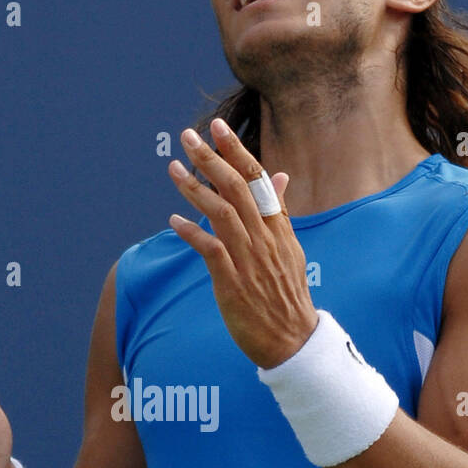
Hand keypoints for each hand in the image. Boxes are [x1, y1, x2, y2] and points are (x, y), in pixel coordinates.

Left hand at [167, 119, 317, 367]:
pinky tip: (174, 221)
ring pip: (221, 213)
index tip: (217, 127)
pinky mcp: (234, 282)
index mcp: (278, 226)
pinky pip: (210, 250)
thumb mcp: (290, 247)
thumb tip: (278, 176)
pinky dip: (192, 233)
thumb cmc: (287, 294)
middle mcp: (265, 237)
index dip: (236, 151)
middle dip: (210, 158)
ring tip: (173, 170)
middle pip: (236, 188)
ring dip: (194, 189)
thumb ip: (279, 210)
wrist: (293, 339)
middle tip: (187, 136)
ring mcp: (249, 259)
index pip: (256, 179)